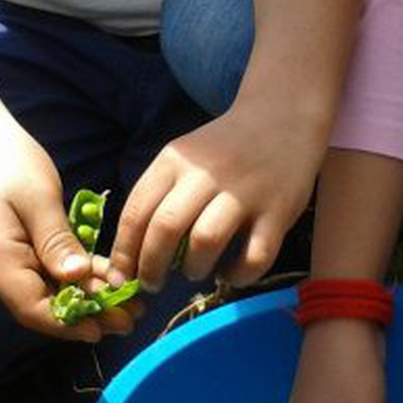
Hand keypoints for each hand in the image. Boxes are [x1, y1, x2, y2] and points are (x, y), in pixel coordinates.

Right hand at [0, 122, 133, 342]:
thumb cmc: (10, 162)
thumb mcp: (40, 198)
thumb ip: (57, 241)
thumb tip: (77, 279)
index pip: (30, 306)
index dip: (66, 323)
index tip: (101, 329)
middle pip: (42, 304)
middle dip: (86, 315)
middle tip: (129, 319)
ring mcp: (5, 262)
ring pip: (49, 290)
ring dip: (87, 298)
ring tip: (129, 305)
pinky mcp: (17, 252)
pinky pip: (48, 272)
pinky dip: (77, 277)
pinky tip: (109, 280)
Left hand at [108, 101, 320, 290]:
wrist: (281, 117)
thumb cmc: (223, 148)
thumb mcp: (183, 157)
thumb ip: (159, 196)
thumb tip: (132, 256)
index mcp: (174, 160)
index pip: (136, 212)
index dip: (124, 252)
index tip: (121, 278)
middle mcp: (206, 174)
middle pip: (165, 227)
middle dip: (151, 267)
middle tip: (152, 285)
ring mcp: (245, 192)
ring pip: (206, 241)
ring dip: (193, 268)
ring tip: (194, 271)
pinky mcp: (279, 211)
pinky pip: (255, 256)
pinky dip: (238, 275)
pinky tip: (231, 272)